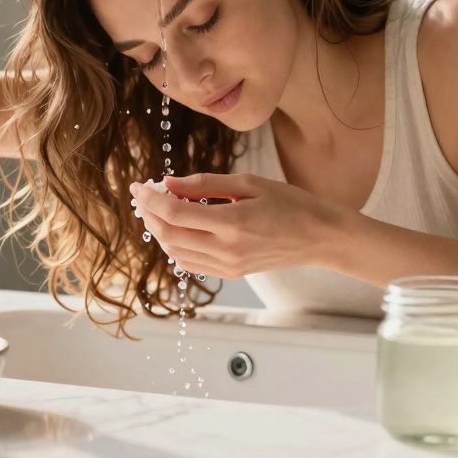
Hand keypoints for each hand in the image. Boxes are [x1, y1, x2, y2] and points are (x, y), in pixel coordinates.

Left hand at [128, 173, 347, 278]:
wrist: (319, 237)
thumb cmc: (290, 203)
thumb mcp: (249, 183)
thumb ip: (205, 183)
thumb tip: (168, 183)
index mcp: (232, 223)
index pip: (174, 214)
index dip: (150, 199)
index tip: (138, 185)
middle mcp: (226, 250)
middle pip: (169, 236)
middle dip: (149, 215)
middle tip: (144, 196)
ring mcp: (228, 266)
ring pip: (175, 253)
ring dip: (160, 231)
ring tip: (158, 209)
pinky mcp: (231, 274)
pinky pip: (191, 264)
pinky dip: (176, 246)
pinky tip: (178, 228)